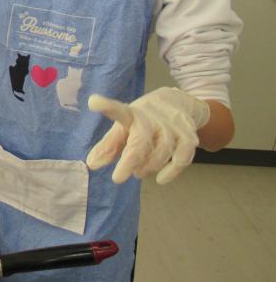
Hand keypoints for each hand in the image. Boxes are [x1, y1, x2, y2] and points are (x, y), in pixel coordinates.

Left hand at [86, 87, 209, 184]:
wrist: (179, 102)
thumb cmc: (143, 120)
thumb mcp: (124, 127)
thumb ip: (109, 146)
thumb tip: (92, 165)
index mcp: (131, 114)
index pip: (119, 111)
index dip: (106, 107)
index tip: (93, 102)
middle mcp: (152, 118)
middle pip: (141, 139)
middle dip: (130, 160)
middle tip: (118, 178)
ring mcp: (172, 126)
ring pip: (162, 151)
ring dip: (148, 166)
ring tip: (138, 172)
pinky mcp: (188, 135)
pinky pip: (182, 157)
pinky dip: (172, 171)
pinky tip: (161, 178)